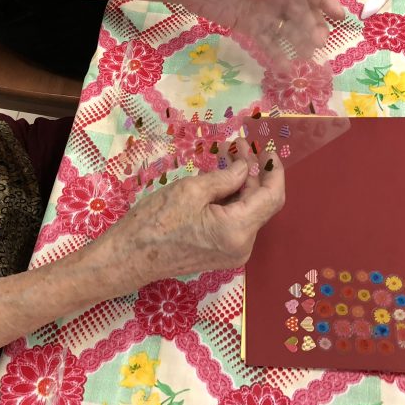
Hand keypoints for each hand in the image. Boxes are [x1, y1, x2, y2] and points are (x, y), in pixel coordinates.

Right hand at [102, 139, 284, 286]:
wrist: (130, 257)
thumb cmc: (155, 221)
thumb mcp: (190, 190)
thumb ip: (225, 178)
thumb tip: (245, 168)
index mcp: (237, 230)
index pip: (271, 197)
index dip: (274, 171)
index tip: (268, 150)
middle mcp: (242, 246)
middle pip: (260, 204)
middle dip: (253, 174)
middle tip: (239, 146)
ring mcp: (233, 253)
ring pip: (248, 213)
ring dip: (242, 185)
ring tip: (228, 158)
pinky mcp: (221, 254)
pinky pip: (236, 223)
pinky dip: (232, 201)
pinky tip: (221, 182)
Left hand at [164, 0, 344, 61]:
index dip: (323, 0)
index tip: (339, 14)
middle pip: (298, 11)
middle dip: (312, 26)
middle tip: (320, 43)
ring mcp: (259, 10)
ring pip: (286, 28)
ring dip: (299, 42)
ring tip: (308, 58)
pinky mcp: (246, 25)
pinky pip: (266, 40)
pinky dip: (276, 53)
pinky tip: (285, 66)